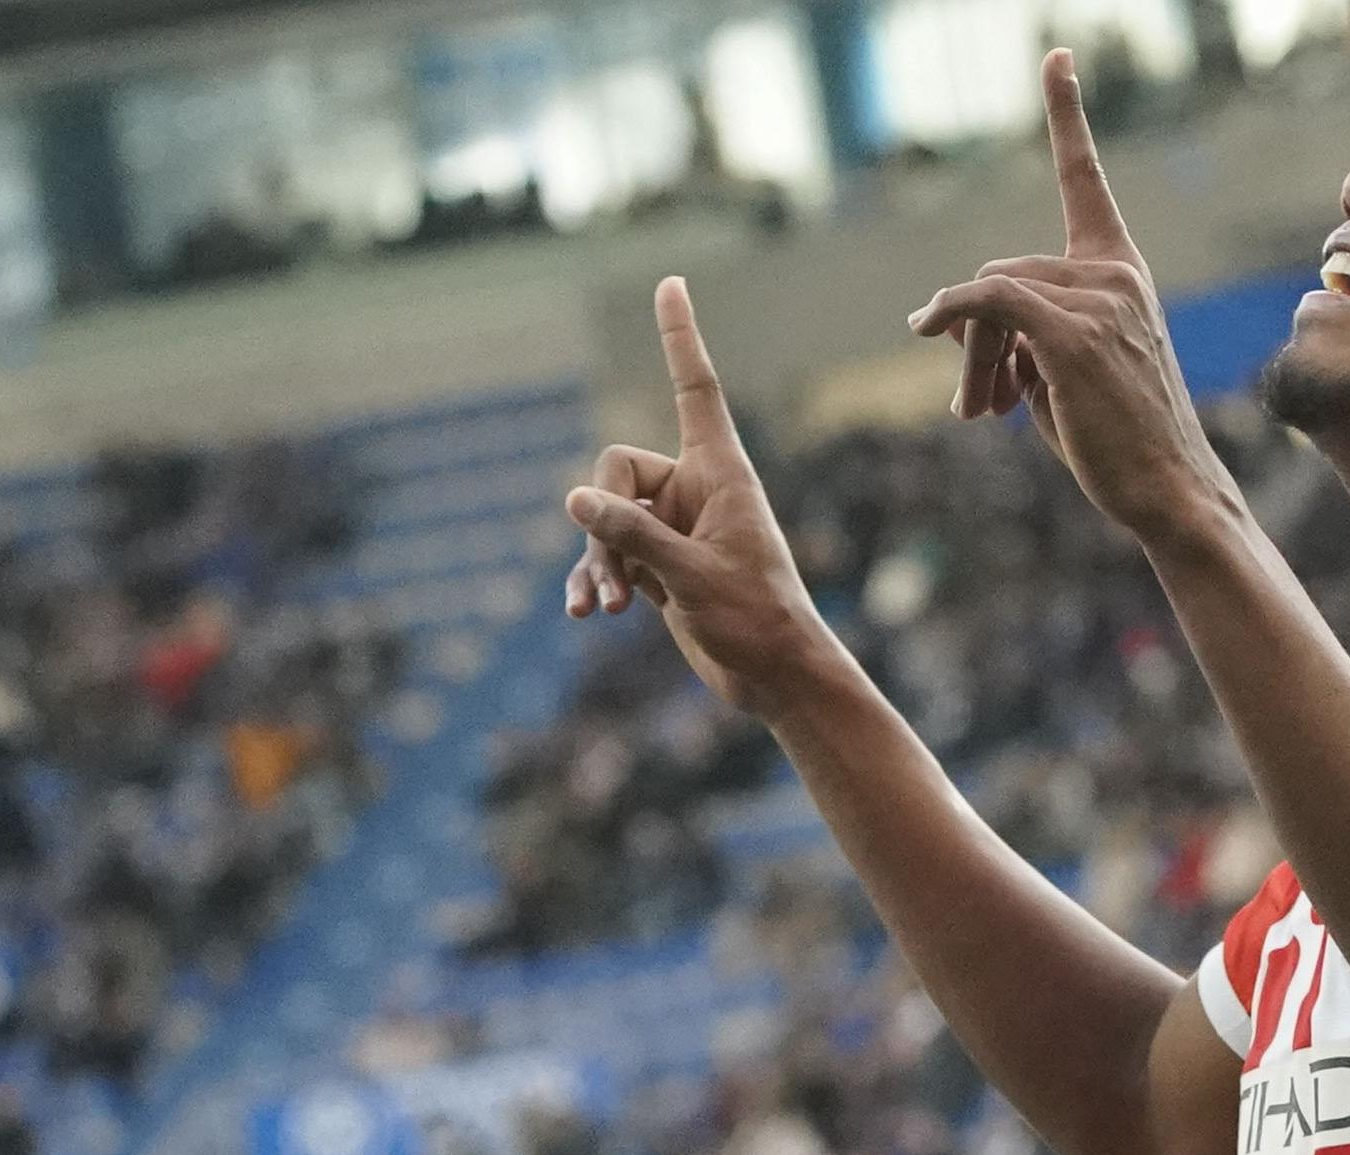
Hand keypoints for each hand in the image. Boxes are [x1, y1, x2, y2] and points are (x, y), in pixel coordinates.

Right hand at [560, 280, 842, 715]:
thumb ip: (633, 536)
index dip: (680, 337)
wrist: (775, 677)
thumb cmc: (756, 620)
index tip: (672, 283)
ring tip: (612, 607)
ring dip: (600, 560)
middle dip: (604, 522)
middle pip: (616, 470)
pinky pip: (609, 555)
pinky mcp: (659, 563)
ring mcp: (674, 526)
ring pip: (605, 517)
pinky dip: (596, 579)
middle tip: (625, 581)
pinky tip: (585, 613)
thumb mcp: (692, 576)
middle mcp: (695, 490)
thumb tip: (575, 499)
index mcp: (720, 473)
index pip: (693, 388)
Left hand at [907, 52, 1237, 551]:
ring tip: (980, 412)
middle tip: (974, 404)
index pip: (1086, 178)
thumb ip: (1017, 330)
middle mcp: (1115, 273)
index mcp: (1120, 273)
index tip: (1057, 55)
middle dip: (975, 337)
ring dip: (971, 356)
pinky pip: (987, 299)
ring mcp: (1098, 299)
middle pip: (1001, 271)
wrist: (1169, 492)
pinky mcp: (1072, 331)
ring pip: (990, 297)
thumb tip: (946, 316)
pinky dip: (952, 314)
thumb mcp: (1062, 371)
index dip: (1067, 112)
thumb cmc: (1117, 439)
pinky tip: (928, 329)